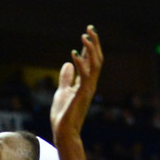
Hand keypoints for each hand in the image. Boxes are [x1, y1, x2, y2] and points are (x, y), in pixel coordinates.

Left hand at [50, 25, 101, 140]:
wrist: (64, 131)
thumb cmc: (64, 114)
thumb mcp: (62, 91)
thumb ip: (67, 78)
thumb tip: (67, 64)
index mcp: (86, 83)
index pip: (91, 61)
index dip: (90, 47)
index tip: (87, 33)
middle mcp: (90, 84)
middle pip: (97, 60)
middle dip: (95, 43)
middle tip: (90, 28)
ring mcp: (87, 89)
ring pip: (94, 65)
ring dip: (90, 50)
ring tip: (84, 36)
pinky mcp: (81, 95)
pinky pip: (84, 76)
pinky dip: (80, 63)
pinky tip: (73, 54)